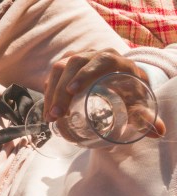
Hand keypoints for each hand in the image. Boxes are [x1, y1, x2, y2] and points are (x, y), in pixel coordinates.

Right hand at [44, 49, 165, 137]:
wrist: (122, 82)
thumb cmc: (130, 92)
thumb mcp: (137, 103)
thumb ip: (145, 116)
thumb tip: (156, 131)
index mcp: (115, 60)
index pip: (99, 60)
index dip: (85, 73)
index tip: (73, 91)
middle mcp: (95, 55)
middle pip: (72, 65)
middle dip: (60, 90)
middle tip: (56, 115)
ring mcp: (78, 59)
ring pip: (59, 69)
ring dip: (51, 93)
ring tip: (50, 116)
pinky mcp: (67, 67)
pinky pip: (53, 75)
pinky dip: (49, 92)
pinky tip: (48, 109)